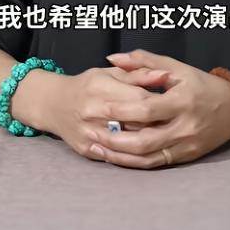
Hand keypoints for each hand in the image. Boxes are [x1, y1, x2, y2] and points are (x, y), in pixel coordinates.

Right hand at [43, 65, 171, 157]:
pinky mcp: (86, 149)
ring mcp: (88, 132)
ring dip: (148, 142)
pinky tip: (147, 152)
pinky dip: (132, 155)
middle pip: (135, 122)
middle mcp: (93, 111)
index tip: (174, 104)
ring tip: (165, 138)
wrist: (55, 104)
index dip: (160, 103)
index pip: (139, 99)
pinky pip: (115, 156)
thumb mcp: (111, 73)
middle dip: (157, 123)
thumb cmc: (88, 84)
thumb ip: (139, 74)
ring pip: (127, 143)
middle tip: (174, 123)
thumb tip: (166, 76)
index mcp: (101, 87)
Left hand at [85, 49, 229, 168]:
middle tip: (91, 131)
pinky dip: (134, 162)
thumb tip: (112, 57)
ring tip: (96, 147)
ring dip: (120, 155)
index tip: (100, 106)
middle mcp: (185, 125)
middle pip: (145, 139)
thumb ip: (143, 61)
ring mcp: (186, 144)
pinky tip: (115, 157)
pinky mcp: (186, 157)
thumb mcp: (176, 67)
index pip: (148, 109)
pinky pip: (156, 164)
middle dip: (115, 138)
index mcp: (183, 100)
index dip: (122, 109)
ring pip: (148, 157)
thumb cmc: (201, 83)